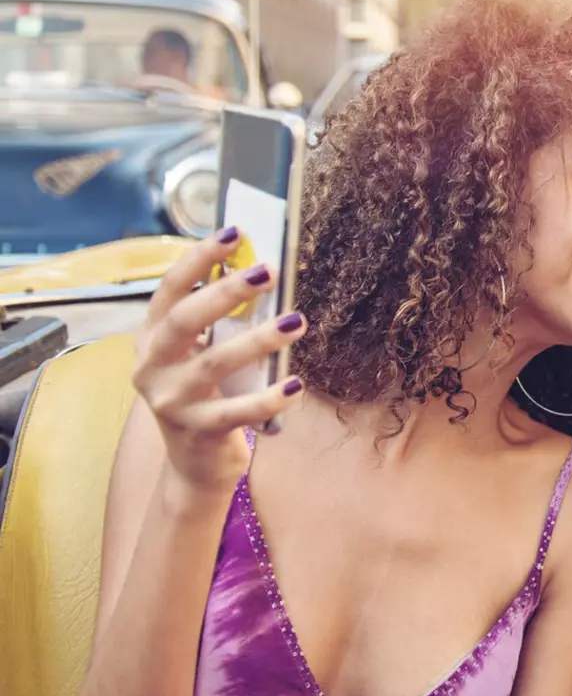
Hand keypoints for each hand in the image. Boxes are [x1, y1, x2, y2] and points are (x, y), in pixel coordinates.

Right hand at [131, 229, 306, 494]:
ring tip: (296, 321)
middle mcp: (152, 366)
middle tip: (269, 270)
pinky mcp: (197, 430)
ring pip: (214, 363)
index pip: (170, 289)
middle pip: (185, 320)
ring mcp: (171, 401)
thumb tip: (259, 270)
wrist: (194, 462)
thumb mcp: (202, 353)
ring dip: (258, 340)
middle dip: (226, 292)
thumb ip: (220, 319)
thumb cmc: (207, 392)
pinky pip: (237, 411)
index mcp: (152, 338)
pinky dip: (269, 398)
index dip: (200, 259)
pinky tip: (296, 385)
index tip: (234, 232)